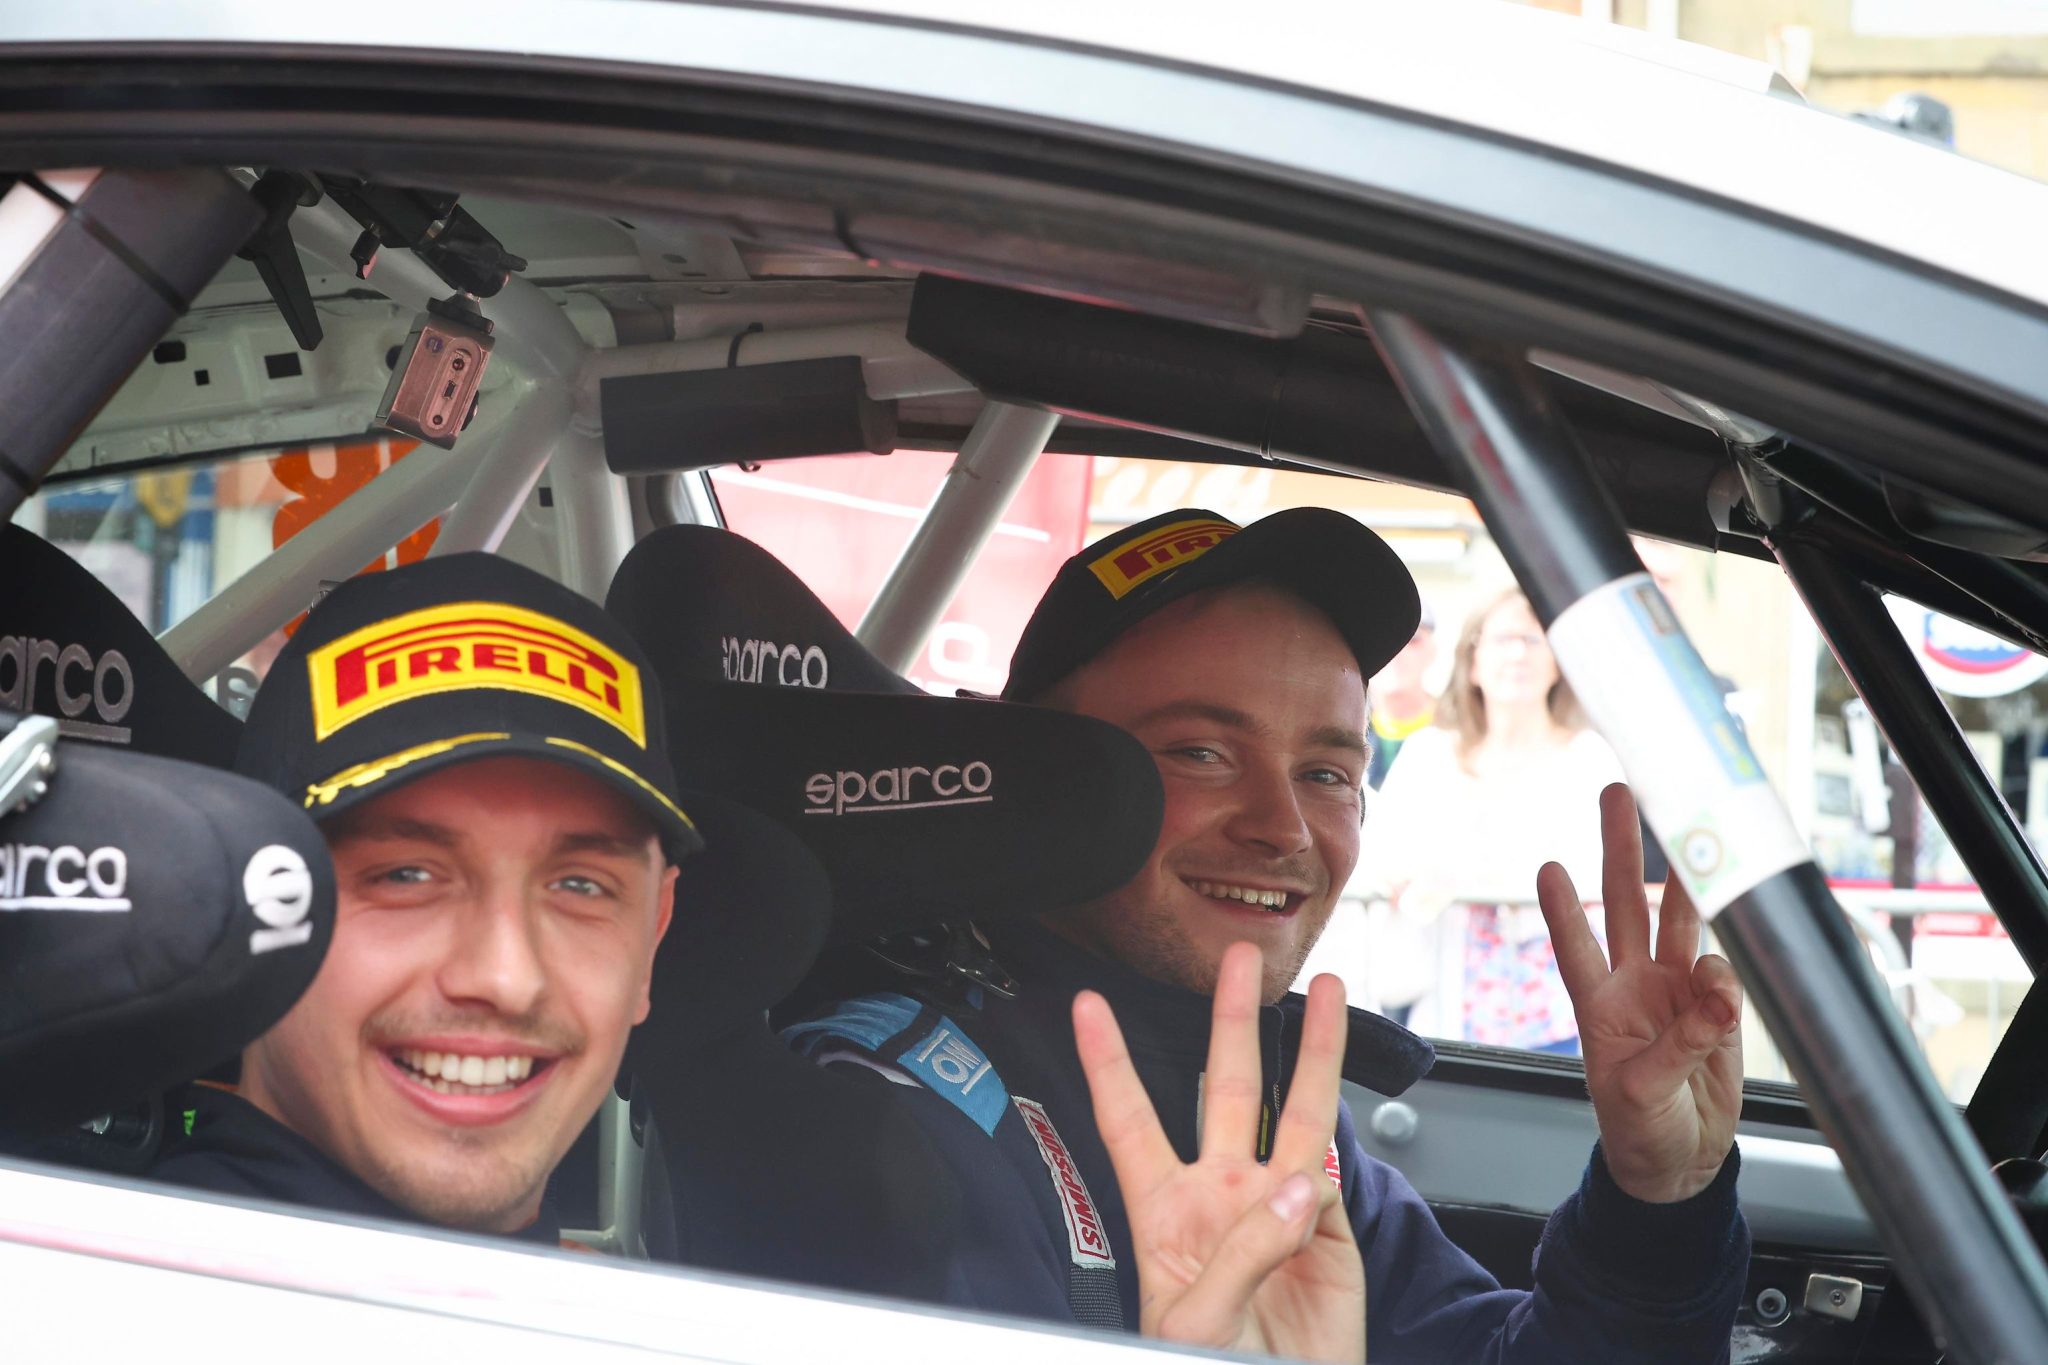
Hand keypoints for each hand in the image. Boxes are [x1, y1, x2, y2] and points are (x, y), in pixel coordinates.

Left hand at [1073, 942, 1364, 1362]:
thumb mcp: (1197, 1319)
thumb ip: (1245, 1248)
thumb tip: (1302, 1184)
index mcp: (1164, 1212)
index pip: (1128, 1119)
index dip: (1107, 1061)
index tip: (1086, 1005)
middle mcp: (1222, 1197)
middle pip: (1225, 1088)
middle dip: (1233, 1021)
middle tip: (1239, 961)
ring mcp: (1278, 1211)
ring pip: (1297, 1114)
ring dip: (1313, 1052)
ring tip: (1328, 994)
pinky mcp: (1330, 1238)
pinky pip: (1333, 1184)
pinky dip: (1331, 1174)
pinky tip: (1319, 1187)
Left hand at [1538, 783, 1743, 1203]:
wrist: (1680, 1162)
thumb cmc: (1639, 1129)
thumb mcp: (1641, 1096)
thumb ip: (1679, 1046)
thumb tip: (1716, 997)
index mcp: (1598, 1004)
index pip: (1575, 945)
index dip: (1563, 908)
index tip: (1547, 867)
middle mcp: (1635, 984)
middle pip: (1628, 903)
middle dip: (1623, 848)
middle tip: (1618, 793)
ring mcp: (1678, 991)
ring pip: (1682, 920)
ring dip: (1690, 879)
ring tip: (1697, 834)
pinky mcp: (1717, 1008)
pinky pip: (1729, 975)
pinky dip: (1733, 976)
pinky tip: (1727, 998)